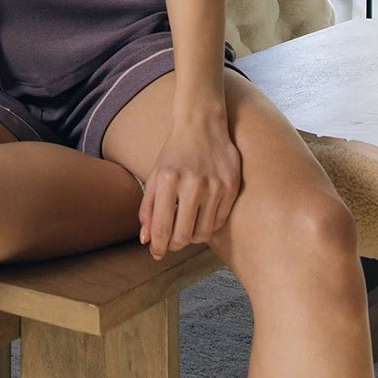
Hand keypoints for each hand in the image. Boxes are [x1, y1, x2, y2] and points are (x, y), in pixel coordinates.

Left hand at [139, 108, 242, 260]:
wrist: (202, 124)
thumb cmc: (175, 153)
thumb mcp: (155, 176)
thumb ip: (149, 208)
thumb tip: (146, 240)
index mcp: (167, 179)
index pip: (162, 228)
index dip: (158, 246)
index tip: (156, 253)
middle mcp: (192, 183)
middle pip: (183, 235)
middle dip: (175, 245)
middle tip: (171, 243)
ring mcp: (215, 185)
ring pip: (204, 232)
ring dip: (192, 237)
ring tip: (186, 229)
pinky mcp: (231, 186)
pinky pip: (219, 220)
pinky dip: (209, 224)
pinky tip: (202, 216)